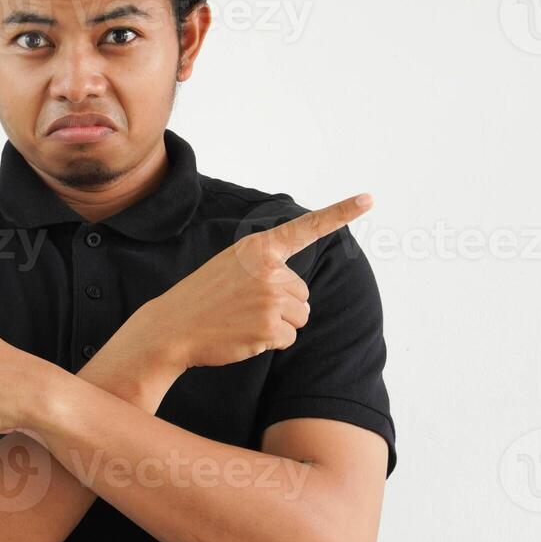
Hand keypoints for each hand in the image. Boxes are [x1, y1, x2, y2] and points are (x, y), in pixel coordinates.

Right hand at [135, 193, 373, 370]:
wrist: (171, 327)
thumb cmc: (204, 298)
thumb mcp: (233, 266)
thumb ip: (266, 266)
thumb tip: (299, 292)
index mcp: (259, 248)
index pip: (306, 228)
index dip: (341, 212)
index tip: (369, 199)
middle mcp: (268, 269)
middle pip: (303, 294)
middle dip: (281, 305)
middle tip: (243, 306)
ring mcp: (269, 298)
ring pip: (300, 317)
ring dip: (277, 325)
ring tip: (242, 319)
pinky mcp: (268, 328)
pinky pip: (289, 339)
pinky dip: (269, 343)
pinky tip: (243, 335)